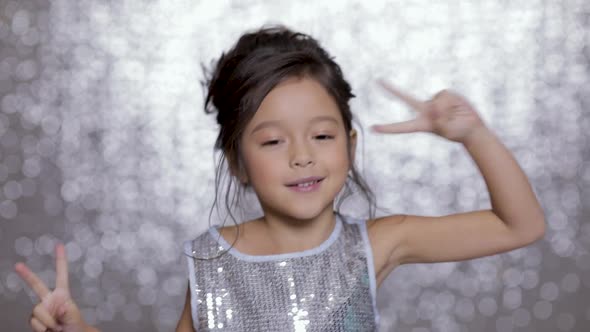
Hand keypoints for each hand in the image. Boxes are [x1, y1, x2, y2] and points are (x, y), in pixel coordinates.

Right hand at [15, 243, 87, 331]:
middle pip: (36, 285)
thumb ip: (66, 310)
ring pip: (37, 310)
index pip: (61, 275)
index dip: (60, 260)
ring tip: (57, 327)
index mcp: (62, 295)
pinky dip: (42, 328)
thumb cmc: (75, 327)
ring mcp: (40, 310)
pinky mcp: (34, 320)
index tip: (59, 245)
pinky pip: (34, 321)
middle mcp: (49, 300)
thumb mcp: (74, 316)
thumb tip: (57, 308)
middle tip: (17, 265)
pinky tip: (49, 330)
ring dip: (48, 321)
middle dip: (26, 275)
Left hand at [372, 79, 486, 142]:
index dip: (387, 128)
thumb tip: (433, 105)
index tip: (372, 128)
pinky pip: (445, 95)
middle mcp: (425, 111)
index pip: (401, 127)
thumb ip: (439, 120)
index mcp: (421, 125)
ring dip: (446, 110)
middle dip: (392, 90)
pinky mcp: (444, 94)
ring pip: (435, 102)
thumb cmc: (458, 133)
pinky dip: (451, 103)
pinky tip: (457, 108)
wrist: (472, 127)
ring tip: (454, 116)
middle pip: (405, 99)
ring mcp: (434, 101)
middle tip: (377, 81)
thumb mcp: (447, 131)